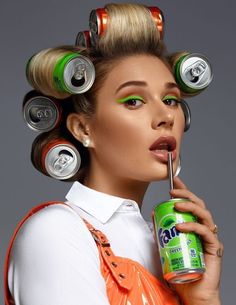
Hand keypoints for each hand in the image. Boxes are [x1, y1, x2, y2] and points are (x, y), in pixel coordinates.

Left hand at [169, 177, 222, 304]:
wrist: (191, 291)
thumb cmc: (181, 268)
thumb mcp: (167, 244)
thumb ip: (162, 229)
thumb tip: (155, 212)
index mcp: (193, 225)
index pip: (190, 203)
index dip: (183, 190)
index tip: (174, 180)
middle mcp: (203, 228)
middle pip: (199, 205)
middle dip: (186, 194)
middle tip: (172, 192)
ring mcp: (209, 237)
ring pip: (204, 215)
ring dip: (189, 206)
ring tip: (175, 204)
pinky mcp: (212, 247)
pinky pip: (205, 232)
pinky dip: (193, 226)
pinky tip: (181, 226)